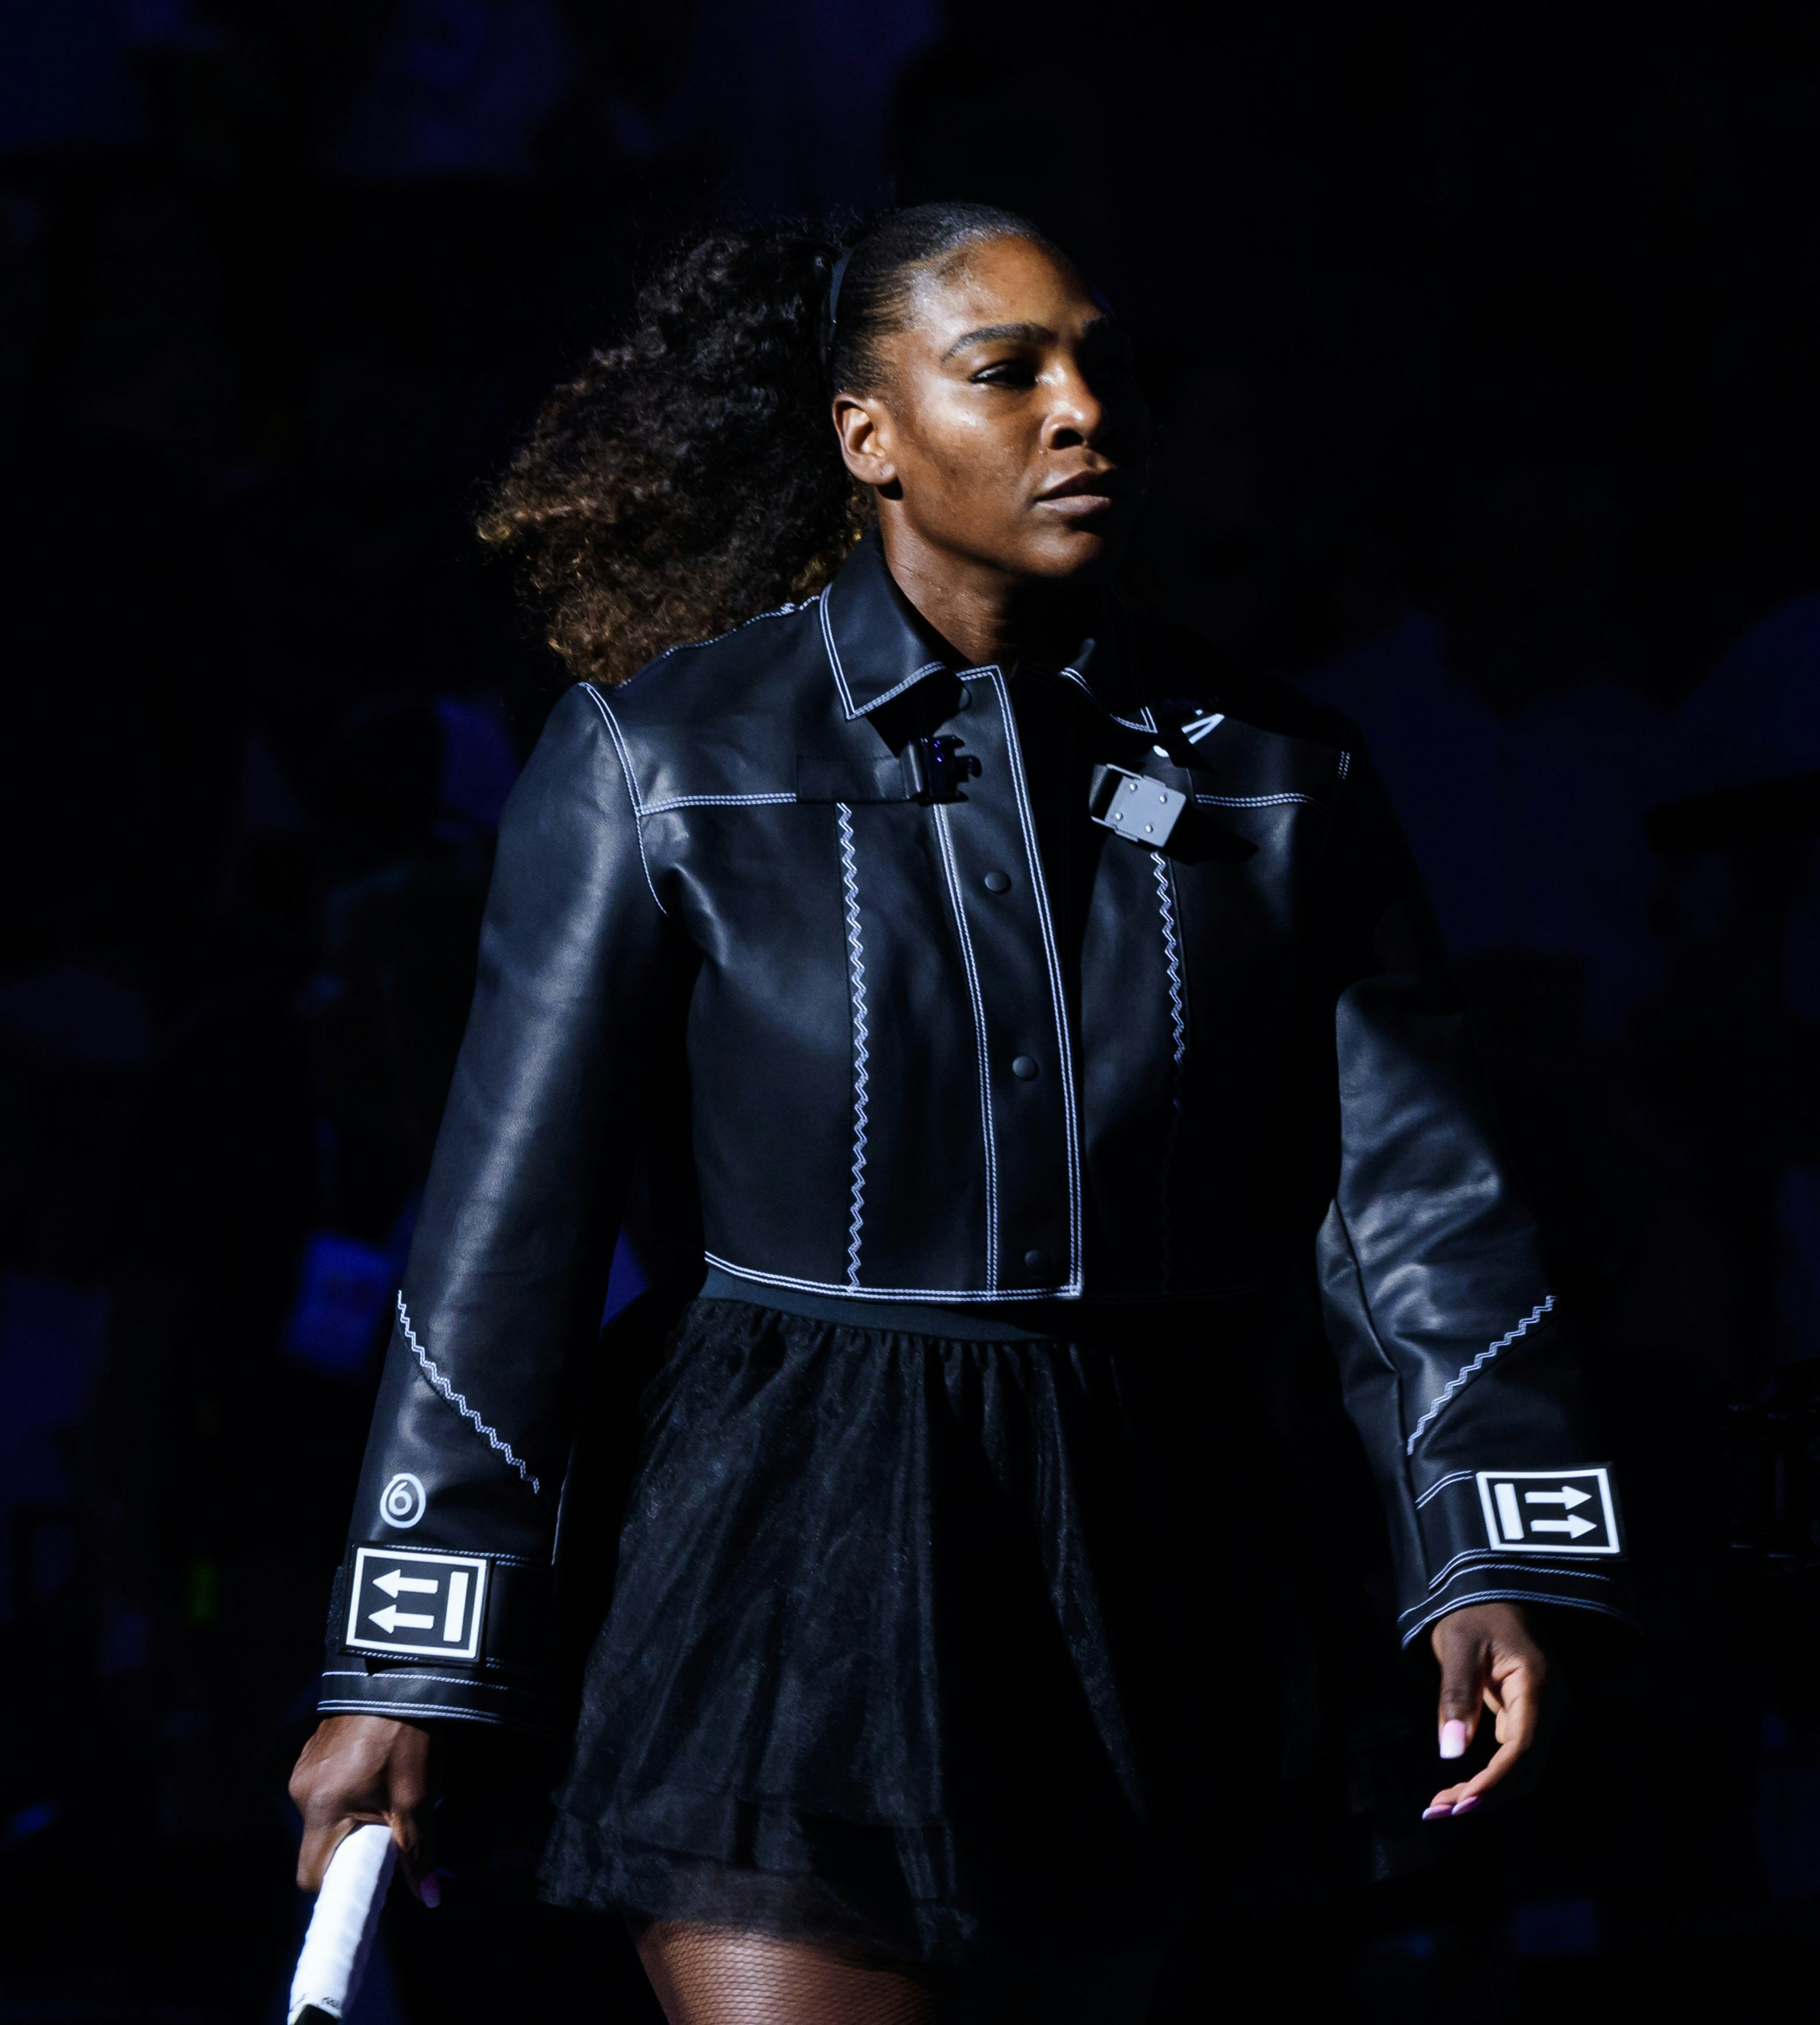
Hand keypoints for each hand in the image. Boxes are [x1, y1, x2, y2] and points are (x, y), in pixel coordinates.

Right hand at [288, 1714, 438, 1903]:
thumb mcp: (416, 1798)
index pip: (312, 1875)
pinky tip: (379, 1769)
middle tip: (390, 1831)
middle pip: (321, 1844)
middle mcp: (301, 1790)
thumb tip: (429, 1899)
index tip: (367, 1883)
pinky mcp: (314, 1749)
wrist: (399, 1672)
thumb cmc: (407, 1736)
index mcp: (320, 1808)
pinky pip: (328, 1787)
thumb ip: (418, 1852)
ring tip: (390, 1791)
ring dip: (354, 1815)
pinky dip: (351, 1791)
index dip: (341, 1885)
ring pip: (326, 1814)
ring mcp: (305, 1767)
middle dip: (354, 1846)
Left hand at [1422, 1602, 1547, 1819]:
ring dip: (1484, 1790)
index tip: (1461, 1804)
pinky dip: (1486, 1775)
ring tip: (1439, 1806)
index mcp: (1538, 1684)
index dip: (1494, 1781)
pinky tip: (1456, 1789)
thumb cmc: (1471, 1612)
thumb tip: (1450, 1752)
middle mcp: (1549, 1703)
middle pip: (1525, 1767)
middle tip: (1438, 1812)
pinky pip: (1512, 1754)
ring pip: (1520, 1766)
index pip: (1523, 1748)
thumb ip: (1456, 1695)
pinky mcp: (1526, 1714)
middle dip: (1485, 1794)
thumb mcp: (1458, 1645)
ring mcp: (1542, 1710)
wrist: (1488, 1589)